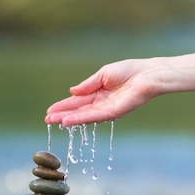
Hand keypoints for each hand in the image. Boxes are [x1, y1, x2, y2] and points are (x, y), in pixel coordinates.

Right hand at [45, 58, 161, 125]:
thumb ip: (88, 85)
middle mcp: (102, 103)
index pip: (78, 100)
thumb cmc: (130, 71)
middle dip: (62, 114)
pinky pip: (94, 116)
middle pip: (79, 110)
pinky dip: (80, 119)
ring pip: (84, 116)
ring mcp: (107, 109)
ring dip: (68, 119)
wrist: (147, 74)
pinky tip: (68, 121)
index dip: (64, 105)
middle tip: (47, 119)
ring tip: (53, 122)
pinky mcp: (114, 112)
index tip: (50, 110)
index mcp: (99, 92)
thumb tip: (72, 92)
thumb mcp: (103, 75)